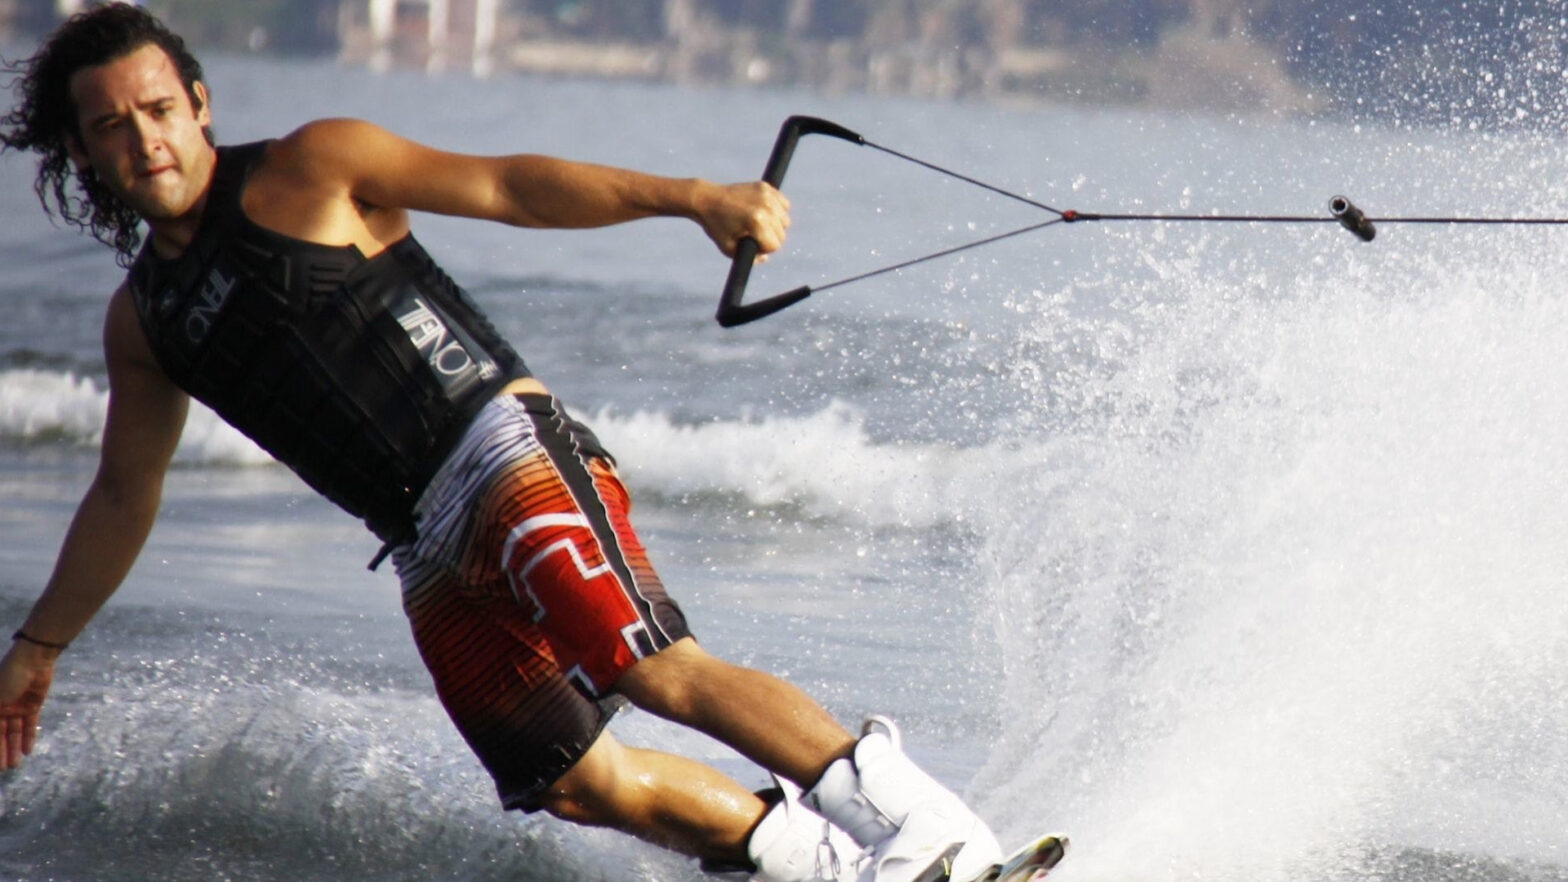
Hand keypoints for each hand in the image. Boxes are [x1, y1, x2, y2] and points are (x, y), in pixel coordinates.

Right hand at [0, 641, 55, 769]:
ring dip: (14, 747)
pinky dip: (29, 737)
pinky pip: (29, 725)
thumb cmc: (8, 677)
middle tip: (4, 769)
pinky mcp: (33, 705)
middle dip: (1, 751)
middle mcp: (1, 708)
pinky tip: (28, 752)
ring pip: (14, 732)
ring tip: (15, 765)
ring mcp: (17, 707)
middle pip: (0, 734)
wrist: (33, 661)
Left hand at [697, 181, 790, 261]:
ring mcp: (766, 195)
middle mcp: (765, 207)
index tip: (750, 243)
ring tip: (758, 224)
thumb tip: (765, 256)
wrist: (706, 199)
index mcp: (756, 222)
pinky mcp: (765, 187)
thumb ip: (749, 258)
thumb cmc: (716, 226)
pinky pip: (784, 204)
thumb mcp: (729, 249)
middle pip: (781, 234)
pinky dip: (777, 211)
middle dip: (769, 238)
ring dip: (775, 225)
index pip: (775, 245)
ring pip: (785, 220)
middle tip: (752, 234)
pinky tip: (765, 213)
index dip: (763, 249)